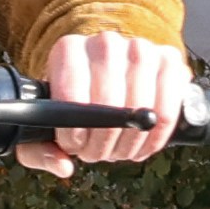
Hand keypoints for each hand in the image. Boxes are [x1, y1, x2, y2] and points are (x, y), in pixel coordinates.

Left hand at [20, 28, 189, 176]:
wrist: (109, 75)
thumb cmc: (73, 102)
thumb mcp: (47, 122)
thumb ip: (39, 149)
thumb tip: (62, 165)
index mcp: (69, 49)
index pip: (73, 98)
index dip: (74, 133)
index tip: (74, 147)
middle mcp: (106, 43)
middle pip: (109, 104)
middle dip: (102, 142)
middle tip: (97, 153)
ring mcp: (141, 49)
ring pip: (140, 110)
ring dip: (128, 144)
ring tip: (117, 150)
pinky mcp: (170, 61)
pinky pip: (167, 111)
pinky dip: (154, 139)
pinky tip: (140, 147)